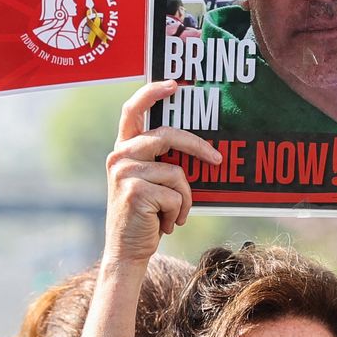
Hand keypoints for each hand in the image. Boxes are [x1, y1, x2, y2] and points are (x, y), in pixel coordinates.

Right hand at [103, 81, 222, 268]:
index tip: (175, 85)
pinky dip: (178, 212)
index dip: (152, 92)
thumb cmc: (146, 216)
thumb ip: (161, 160)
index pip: (133, 110)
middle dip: (196, 146)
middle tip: (217, 159)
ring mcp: (124, 173)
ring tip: (172, 215)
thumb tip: (201, 144)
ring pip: (176, 172)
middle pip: (166, 135)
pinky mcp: (134, 192)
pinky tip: (164, 224)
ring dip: (184, 198)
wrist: (127, 250)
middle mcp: (119, 156)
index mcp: (123, 149)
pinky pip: (175, 194)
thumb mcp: (150, 182)